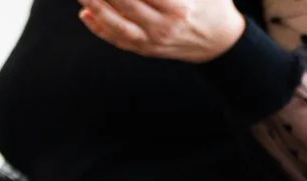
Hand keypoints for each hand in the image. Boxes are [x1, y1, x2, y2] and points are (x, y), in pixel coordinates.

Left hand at [78, 0, 247, 62]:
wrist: (220, 42)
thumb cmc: (211, 5)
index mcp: (178, 7)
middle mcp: (164, 27)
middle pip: (126, 4)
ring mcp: (153, 42)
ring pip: (117, 25)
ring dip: (95, 7)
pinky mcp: (147, 50)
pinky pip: (118, 41)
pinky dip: (100, 28)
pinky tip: (86, 14)